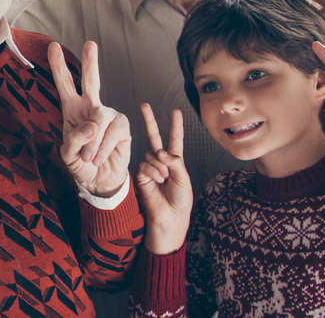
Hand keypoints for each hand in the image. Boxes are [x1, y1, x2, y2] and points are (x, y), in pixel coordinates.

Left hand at [48, 41, 129, 197]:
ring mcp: (108, 116)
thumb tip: (92, 125)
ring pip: (99, 118)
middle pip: (91, 81)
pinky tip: (100, 157)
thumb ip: (74, 140)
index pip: (65, 85)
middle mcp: (91, 108)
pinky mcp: (123, 126)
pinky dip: (104, 148)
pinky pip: (113, 132)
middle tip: (90, 44)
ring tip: (89, 158)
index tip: (53, 47)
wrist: (100, 181)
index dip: (59, 66)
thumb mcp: (68, 155)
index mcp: (72, 110)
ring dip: (92, 142)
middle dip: (91, 62)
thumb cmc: (82, 165)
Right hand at [134, 104, 191, 254]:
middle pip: (154, 137)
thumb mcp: (183, 178)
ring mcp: (149, 167)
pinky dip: (154, 173)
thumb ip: (174, 162)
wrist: (169, 218)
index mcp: (174, 161)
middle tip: (145, 105)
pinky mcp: (140, 175)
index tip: (175, 112)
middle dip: (150, 121)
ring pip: (152, 155)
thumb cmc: (180, 201)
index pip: (174, 139)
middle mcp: (160, 161)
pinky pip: (146, 165)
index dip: (175, 126)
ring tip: (164, 180)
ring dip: (161, 167)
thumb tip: (160, 151)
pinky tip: (157, 182)